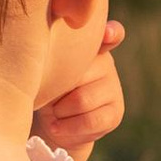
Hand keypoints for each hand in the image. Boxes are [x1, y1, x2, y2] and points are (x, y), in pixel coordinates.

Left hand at [34, 19, 126, 160]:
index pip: (110, 34)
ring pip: (82, 100)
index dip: (111, 33)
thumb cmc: (45, 90)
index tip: (107, 33)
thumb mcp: (46, 73)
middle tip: (47, 97)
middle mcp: (106, 63)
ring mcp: (113, 88)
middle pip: (78, 75)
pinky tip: (57, 127)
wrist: (52, 125)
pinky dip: (68, 127)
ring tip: (53, 112)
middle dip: (56, 91)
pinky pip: (90, 121)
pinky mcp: (115, 113)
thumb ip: (53, 62)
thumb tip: (51, 67)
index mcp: (87, 46)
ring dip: (60, 111)